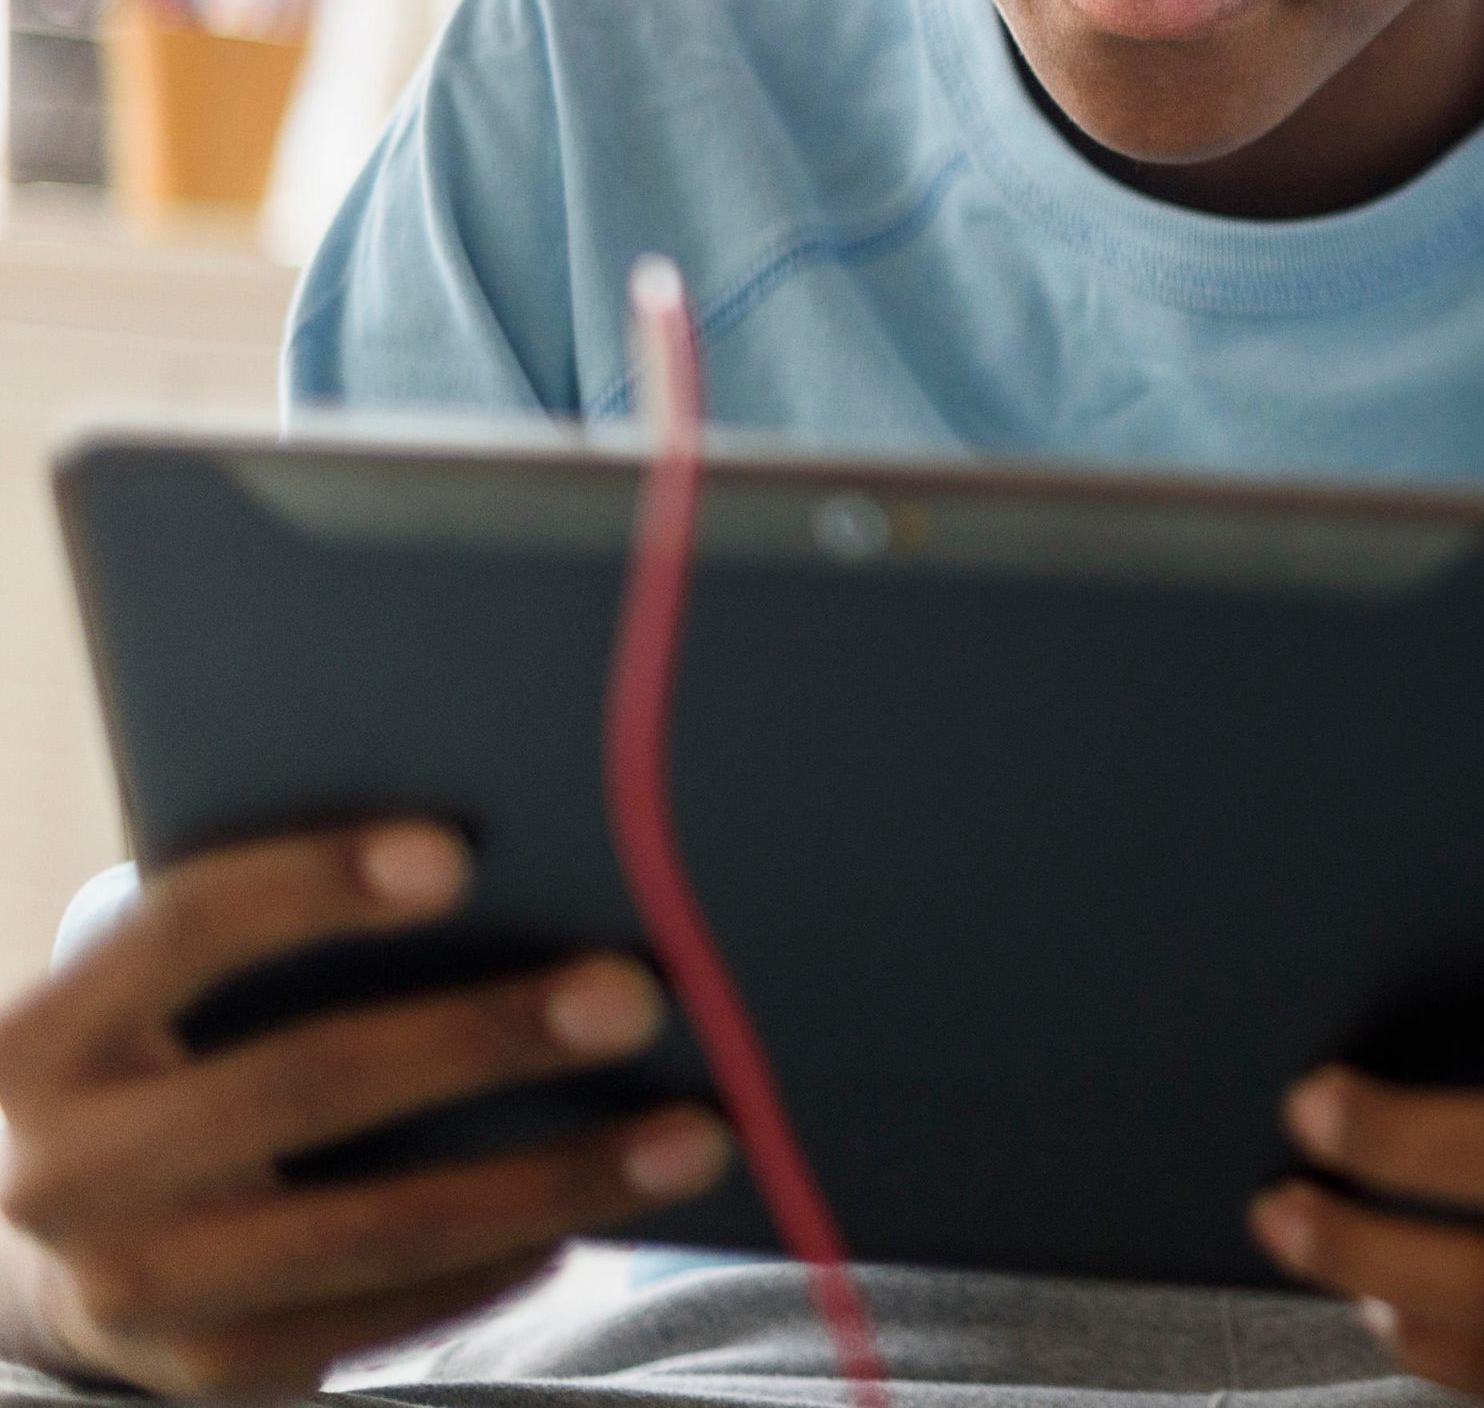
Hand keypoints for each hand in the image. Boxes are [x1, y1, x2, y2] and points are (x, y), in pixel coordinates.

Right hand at [0, 823, 730, 1397]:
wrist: (71, 1249)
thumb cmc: (175, 1065)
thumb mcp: (166, 1003)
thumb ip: (276, 944)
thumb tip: (518, 865)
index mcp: (48, 1040)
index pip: (178, 929)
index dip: (313, 885)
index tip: (459, 855)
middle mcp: (63, 1171)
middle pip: (303, 1082)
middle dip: (483, 1037)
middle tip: (635, 996)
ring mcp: (133, 1288)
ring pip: (375, 1227)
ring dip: (553, 1178)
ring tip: (691, 1138)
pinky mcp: (213, 1372)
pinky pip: (388, 1314)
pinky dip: (506, 1259)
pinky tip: (593, 1213)